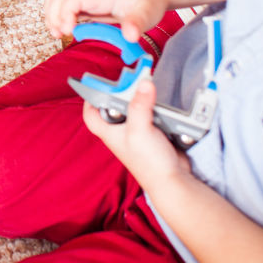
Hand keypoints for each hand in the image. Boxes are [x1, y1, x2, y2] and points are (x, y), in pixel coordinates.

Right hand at [43, 0, 168, 42]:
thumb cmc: (147, 0)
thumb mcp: (146, 13)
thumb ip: (136, 24)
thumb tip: (130, 36)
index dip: (64, 12)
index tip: (69, 31)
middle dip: (53, 14)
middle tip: (60, 34)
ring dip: (50, 13)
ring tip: (57, 32)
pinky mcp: (84, 2)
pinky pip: (61, 1)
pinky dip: (55, 13)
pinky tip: (62, 28)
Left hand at [84, 76, 191, 192]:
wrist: (172, 181)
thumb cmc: (148, 163)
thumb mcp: (139, 129)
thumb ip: (139, 105)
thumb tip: (143, 83)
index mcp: (109, 132)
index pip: (91, 114)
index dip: (90, 99)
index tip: (97, 83)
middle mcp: (121, 132)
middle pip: (115, 107)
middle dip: (123, 94)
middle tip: (131, 80)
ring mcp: (138, 133)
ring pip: (136, 110)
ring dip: (142, 100)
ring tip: (148, 88)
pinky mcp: (154, 134)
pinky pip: (152, 116)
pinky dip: (156, 109)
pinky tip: (162, 104)